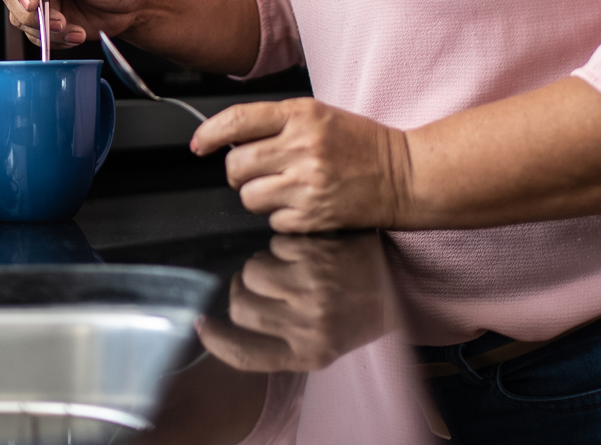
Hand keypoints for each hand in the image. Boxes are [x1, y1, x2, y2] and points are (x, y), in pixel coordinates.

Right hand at [0, 0, 157, 48]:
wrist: (139, 3)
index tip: (32, 2)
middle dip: (31, 12)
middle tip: (59, 23)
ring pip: (20, 15)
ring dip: (45, 29)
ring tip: (73, 30)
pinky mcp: (48, 17)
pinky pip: (36, 33)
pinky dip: (53, 40)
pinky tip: (76, 34)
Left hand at [191, 99, 412, 232]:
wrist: (404, 174)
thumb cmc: (362, 143)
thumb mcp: (320, 115)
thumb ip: (277, 123)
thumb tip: (231, 139)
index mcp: (301, 115)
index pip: (238, 120)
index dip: (210, 133)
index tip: (199, 144)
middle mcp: (302, 148)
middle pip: (236, 164)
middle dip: (237, 171)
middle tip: (253, 170)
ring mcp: (307, 184)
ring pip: (249, 196)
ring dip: (257, 194)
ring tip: (283, 187)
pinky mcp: (313, 217)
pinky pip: (272, 220)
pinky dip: (280, 215)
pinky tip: (301, 202)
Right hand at [198, 233, 393, 371]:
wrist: (398, 279)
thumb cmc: (355, 312)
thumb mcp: (321, 345)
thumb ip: (279, 342)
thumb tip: (229, 325)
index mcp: (306, 355)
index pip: (245, 354)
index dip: (217, 340)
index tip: (202, 326)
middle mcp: (307, 324)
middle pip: (241, 304)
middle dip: (244, 290)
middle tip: (264, 284)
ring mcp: (311, 285)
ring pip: (252, 269)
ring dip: (263, 263)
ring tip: (288, 265)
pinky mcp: (316, 252)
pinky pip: (274, 245)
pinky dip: (283, 245)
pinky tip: (305, 250)